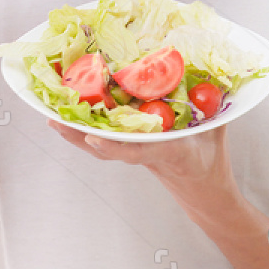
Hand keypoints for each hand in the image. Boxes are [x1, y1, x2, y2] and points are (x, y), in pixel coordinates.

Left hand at [47, 119, 268, 268]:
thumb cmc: (211, 161)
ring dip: (76, 132)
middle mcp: (146, 154)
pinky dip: (87, 130)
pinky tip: (70, 118)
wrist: (206, 193)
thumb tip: (215, 75)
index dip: (116, 148)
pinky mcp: (134, 151)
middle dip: (80, 135)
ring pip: (102, 146)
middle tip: (54, 120)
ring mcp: (138, 153)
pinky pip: (108, 141)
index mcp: (169, 153)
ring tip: (51, 116)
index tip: (96, 140)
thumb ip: (214, 107)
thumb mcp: (217, 133)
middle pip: (108, 148)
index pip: (140, 152)